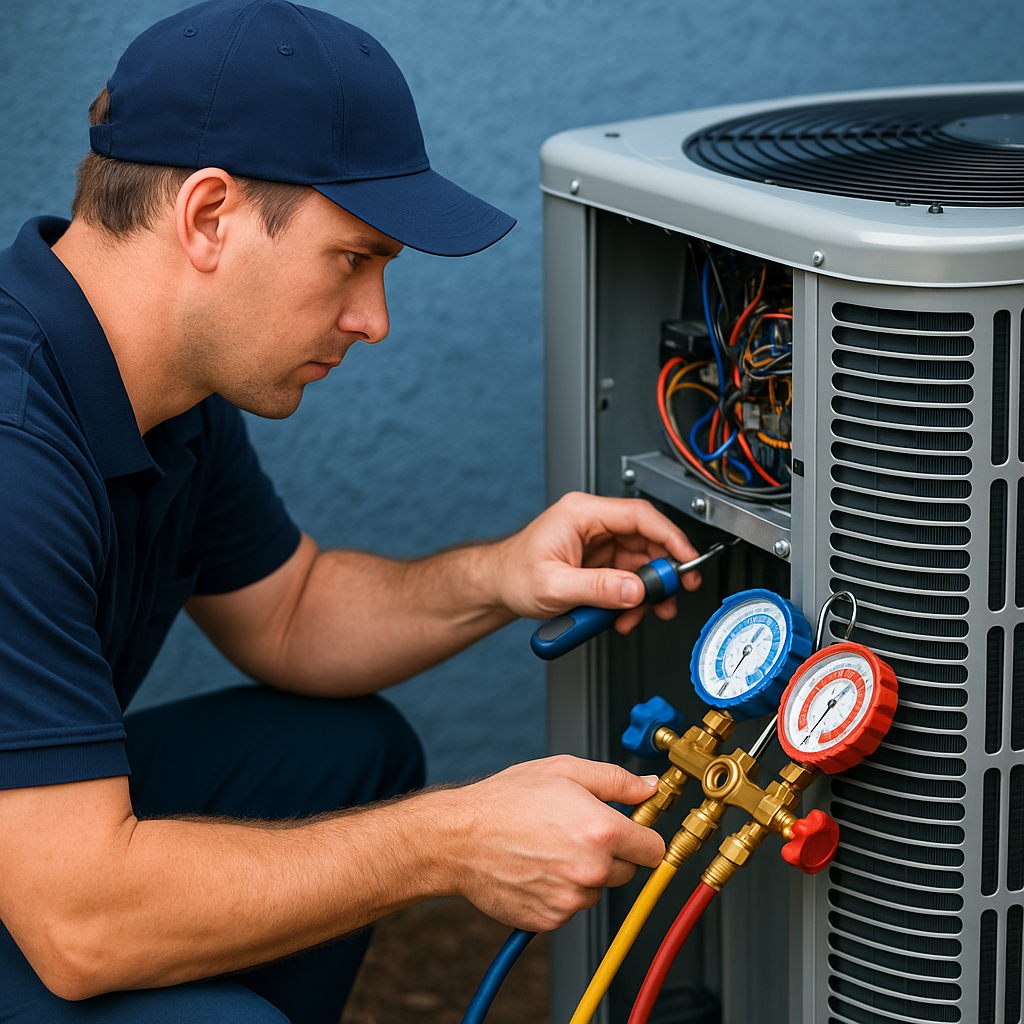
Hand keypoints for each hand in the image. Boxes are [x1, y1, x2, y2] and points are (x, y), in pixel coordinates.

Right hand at [448, 756, 665, 930]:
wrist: (460, 837)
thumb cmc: (506, 800)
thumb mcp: (564, 771)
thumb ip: (616, 780)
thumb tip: (647, 788)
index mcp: (601, 831)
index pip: (654, 850)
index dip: (643, 837)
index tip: (631, 832)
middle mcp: (591, 870)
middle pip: (627, 871)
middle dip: (611, 853)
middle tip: (576, 831)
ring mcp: (570, 898)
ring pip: (597, 889)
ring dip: (584, 874)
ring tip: (549, 847)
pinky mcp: (551, 918)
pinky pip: (570, 906)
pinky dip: (560, 891)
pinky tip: (537, 866)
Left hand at [494, 492, 700, 633]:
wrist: (497, 586)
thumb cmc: (514, 575)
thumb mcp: (555, 586)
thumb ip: (598, 588)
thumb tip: (635, 589)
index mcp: (581, 513)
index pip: (639, 515)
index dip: (670, 536)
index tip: (687, 558)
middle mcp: (592, 523)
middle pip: (646, 539)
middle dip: (662, 571)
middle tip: (673, 594)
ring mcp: (597, 542)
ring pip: (640, 561)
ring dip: (646, 591)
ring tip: (643, 613)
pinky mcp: (598, 561)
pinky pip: (627, 577)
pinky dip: (631, 598)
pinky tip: (623, 614)